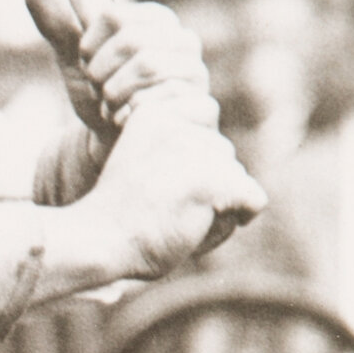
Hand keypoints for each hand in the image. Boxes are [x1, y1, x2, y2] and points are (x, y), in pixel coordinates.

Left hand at [28, 0, 215, 128]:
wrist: (113, 145)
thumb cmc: (99, 97)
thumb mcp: (74, 61)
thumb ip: (56, 25)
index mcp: (156, 20)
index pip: (115, 15)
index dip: (89, 44)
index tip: (86, 61)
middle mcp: (184, 41)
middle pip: (133, 40)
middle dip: (102, 72)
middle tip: (99, 89)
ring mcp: (197, 73)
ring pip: (149, 67)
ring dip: (114, 94)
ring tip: (112, 106)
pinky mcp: (202, 106)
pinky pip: (160, 99)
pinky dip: (129, 115)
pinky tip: (127, 123)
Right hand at [81, 87, 265, 279]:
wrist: (100, 242)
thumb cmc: (117, 213)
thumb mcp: (141, 159)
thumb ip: (173, 145)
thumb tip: (219, 145)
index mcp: (154, 110)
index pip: (206, 111)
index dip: (198, 148)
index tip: (168, 177)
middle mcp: (179, 122)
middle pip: (222, 150)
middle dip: (207, 181)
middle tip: (168, 208)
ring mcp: (198, 150)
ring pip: (236, 176)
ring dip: (218, 204)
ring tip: (178, 222)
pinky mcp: (214, 181)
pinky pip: (253, 198)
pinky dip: (238, 218)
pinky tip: (203, 231)